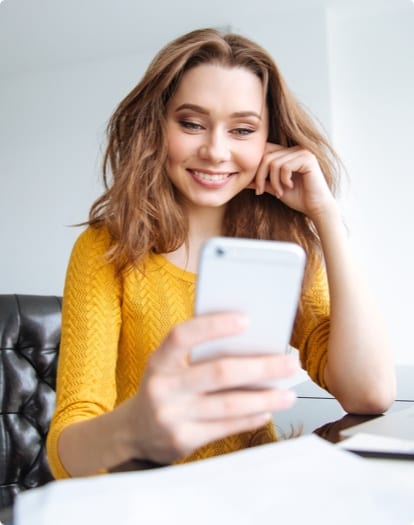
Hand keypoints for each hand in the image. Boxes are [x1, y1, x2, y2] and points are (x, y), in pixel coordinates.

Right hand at [125, 312, 298, 463]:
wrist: (133, 432)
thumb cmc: (163, 389)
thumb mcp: (168, 367)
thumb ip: (197, 355)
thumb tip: (250, 344)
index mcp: (158, 361)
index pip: (182, 336)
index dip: (213, 326)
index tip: (246, 320)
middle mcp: (163, 387)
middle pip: (218, 372)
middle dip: (260, 367)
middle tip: (290, 362)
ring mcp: (171, 416)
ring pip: (228, 404)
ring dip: (264, 398)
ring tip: (288, 393)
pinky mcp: (183, 440)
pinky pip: (225, 427)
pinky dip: (250, 418)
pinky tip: (266, 411)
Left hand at [248, 143, 335, 219]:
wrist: (316, 207)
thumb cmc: (298, 198)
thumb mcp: (274, 188)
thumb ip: (261, 181)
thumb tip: (243, 180)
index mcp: (287, 154)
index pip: (264, 151)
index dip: (256, 167)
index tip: (256, 187)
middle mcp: (294, 150)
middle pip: (266, 156)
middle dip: (260, 176)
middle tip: (261, 191)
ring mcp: (302, 152)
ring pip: (274, 162)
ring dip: (273, 181)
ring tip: (279, 192)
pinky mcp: (308, 158)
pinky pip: (285, 166)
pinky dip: (283, 180)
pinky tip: (290, 186)